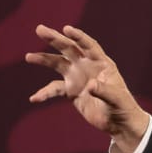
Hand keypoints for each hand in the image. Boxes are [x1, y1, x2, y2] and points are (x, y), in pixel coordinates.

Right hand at [26, 25, 149, 152]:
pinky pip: (54, 89)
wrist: (119, 123)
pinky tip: (35, 98)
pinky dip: (45, 93)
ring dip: (44, 59)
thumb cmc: (123, 108)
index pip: (89, 46)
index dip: (78, 37)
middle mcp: (88, 66)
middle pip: (69, 49)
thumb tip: (89, 86)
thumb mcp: (117, 99)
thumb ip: (104, 92)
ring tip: (29, 57)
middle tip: (39, 29)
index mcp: (102, 64)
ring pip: (58, 64)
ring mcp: (78, 77)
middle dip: (55, 39)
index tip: (66, 29)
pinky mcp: (71, 91)